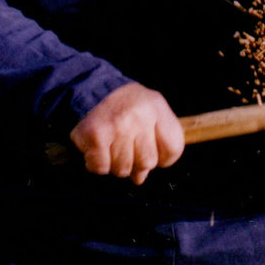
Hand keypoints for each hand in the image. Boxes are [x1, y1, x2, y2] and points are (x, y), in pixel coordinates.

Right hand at [70, 82, 184, 183]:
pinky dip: (97, 164)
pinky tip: (98, 150)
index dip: (163, 158)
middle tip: (126, 148)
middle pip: (148, 162)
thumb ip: (155, 142)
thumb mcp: (149, 112)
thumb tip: (140, 177)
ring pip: (123, 168)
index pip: (173, 148)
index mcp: (156, 107)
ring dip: (115, 164)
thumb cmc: (125, 107)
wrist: (91, 88)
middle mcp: (139, 114)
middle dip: (136, 162)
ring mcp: (117, 124)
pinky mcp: (95, 134)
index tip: (152, 151)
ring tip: (111, 146)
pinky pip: (101, 167)